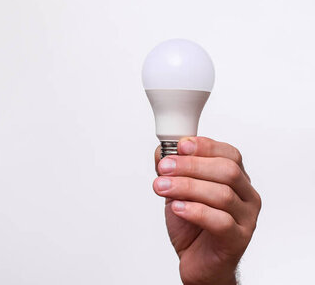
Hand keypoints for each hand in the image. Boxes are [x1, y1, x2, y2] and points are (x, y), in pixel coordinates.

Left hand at [152, 137, 260, 284]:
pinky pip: (221, 222)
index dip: (205, 146)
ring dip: (187, 187)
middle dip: (191, 165)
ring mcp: (246, 219)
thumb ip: (172, 171)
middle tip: (164, 168)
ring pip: (223, 194)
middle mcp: (246, 196)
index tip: (180, 146)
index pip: (229, 154)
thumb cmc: (192, 226)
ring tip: (162, 187)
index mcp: (237, 180)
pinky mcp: (238, 240)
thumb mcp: (178, 192)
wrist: (198, 263)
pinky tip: (177, 208)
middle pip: (227, 171)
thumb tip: (161, 151)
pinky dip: (196, 211)